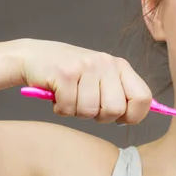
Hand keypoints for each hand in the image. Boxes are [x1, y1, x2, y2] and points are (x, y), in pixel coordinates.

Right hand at [18, 39, 151, 123]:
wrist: (32, 57)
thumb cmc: (70, 76)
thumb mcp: (101, 80)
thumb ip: (120, 95)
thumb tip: (136, 117)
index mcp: (120, 66)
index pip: (143, 97)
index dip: (133, 115)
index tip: (120, 118)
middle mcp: (106, 63)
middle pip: (116, 110)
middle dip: (100, 117)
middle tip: (86, 105)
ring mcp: (86, 66)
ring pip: (90, 111)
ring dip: (76, 112)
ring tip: (70, 97)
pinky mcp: (64, 73)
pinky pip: (69, 108)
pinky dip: (61, 109)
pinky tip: (57, 95)